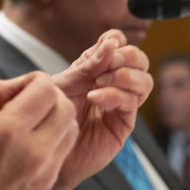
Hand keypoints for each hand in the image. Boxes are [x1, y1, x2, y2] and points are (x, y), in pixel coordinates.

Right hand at [0, 71, 78, 189]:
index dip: (37, 80)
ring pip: (71, 128)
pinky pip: (65, 150)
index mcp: (7, 130)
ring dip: (58, 117)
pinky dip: (56, 138)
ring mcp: (43, 170)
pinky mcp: (47, 183)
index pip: (46, 89)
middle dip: (52, 96)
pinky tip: (35, 141)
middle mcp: (32, 150)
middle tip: (33, 100)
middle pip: (65, 107)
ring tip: (36, 120)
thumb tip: (22, 82)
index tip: (25, 86)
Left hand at [38, 29, 152, 189]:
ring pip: (144, 81)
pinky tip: (96, 98)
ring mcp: (120, 104)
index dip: (116, 40)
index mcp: (96, 69)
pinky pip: (132, 103)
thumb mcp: (63, 85)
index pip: (119, 45)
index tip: (107, 43)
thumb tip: (111, 42)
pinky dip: (115, 95)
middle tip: (108, 64)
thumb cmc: (48, 117)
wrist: (44, 149)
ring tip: (99, 84)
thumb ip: (86, 66)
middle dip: (128, 56)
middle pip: (139, 61)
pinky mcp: (123, 124)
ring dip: (125, 76)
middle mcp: (112, 84)